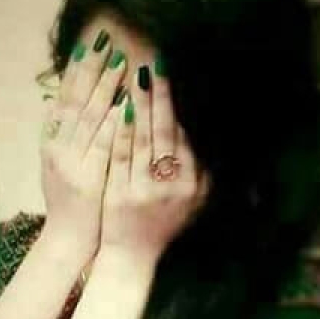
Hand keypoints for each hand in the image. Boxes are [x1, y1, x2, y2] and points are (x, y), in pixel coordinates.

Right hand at [39, 29, 127, 260]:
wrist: (71, 237)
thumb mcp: (60, 163)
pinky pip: (102, 146)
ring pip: (87, 119)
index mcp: (52, 141)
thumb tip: (62, 102)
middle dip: (90, 69)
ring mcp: (72, 163)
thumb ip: (61, 134)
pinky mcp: (88, 179)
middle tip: (105, 39)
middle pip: (74, 101)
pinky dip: (111, 123)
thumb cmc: (71, 199)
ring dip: (103, 88)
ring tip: (118, 61)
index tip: (89, 43)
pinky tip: (123, 103)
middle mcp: (58, 148)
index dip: (75, 70)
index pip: (64, 98)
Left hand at [99, 59, 210, 263]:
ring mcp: (146, 190)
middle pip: (166, 132)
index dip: (175, 106)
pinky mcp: (121, 194)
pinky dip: (121, 131)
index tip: (169, 77)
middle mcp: (174, 185)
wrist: (133, 255)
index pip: (184, 137)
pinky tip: (119, 108)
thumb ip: (200, 169)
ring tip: (136, 75)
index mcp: (193, 184)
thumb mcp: (193, 201)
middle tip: (154, 62)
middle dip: (160, 95)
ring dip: (140, 105)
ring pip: (144, 139)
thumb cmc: (162, 224)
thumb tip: (192, 128)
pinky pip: (122, 156)